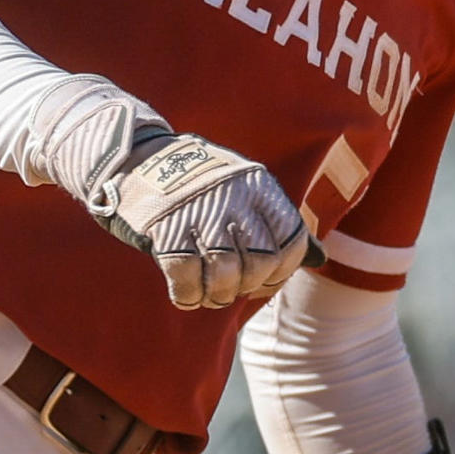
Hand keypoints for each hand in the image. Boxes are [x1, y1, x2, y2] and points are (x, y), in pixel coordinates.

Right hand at [20, 84, 310, 310]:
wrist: (134, 156)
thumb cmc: (197, 185)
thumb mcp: (243, 190)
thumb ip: (277, 223)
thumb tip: (320, 259)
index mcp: (258, 184)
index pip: (291, 241)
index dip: (279, 272)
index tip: (260, 280)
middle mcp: (233, 196)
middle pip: (260, 263)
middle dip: (246, 288)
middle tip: (230, 290)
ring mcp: (198, 212)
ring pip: (225, 275)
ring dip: (217, 297)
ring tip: (208, 296)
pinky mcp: (164, 228)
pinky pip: (185, 279)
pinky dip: (188, 296)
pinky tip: (185, 295)